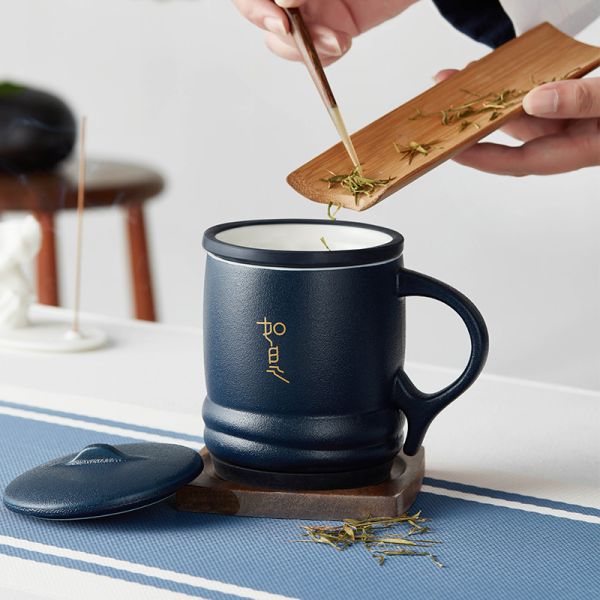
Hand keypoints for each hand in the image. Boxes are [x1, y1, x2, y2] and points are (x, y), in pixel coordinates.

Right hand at [232, 0, 417, 65]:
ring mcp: (308, 9)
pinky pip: (313, 56)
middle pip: (257, 14)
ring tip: (337, 40)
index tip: (281, 17)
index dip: (255, 5)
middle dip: (279, 31)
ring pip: (282, 40)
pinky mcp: (329, 29)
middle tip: (296, 33)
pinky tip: (341, 43)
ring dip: (304, 48)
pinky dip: (323, 58)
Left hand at [435, 69, 599, 174]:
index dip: (482, 157)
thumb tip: (535, 101)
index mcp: (577, 150)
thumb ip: (582, 102)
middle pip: (510, 136)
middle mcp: (569, 140)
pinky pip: (540, 97)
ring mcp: (572, 122)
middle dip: (475, 121)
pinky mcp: (577, 104)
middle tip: (445, 105)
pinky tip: (500, 76)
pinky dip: (519, 87)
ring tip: (462, 80)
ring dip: (493, 98)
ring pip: (522, 113)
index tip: (452, 149)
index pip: (518, 161)